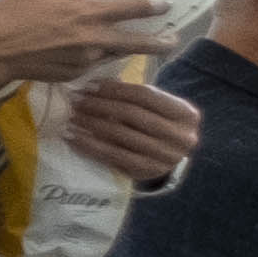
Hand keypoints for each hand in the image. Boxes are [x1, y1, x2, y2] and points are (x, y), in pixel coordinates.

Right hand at [0, 0, 170, 94]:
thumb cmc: (10, 16)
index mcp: (85, 15)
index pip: (130, 9)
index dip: (152, 5)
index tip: (166, 4)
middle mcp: (92, 42)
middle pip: (138, 44)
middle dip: (160, 42)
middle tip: (173, 39)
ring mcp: (85, 63)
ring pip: (115, 55)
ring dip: (126, 49)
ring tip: (134, 44)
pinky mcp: (74, 76)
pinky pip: (93, 64)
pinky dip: (95, 56)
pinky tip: (86, 50)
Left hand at [52, 73, 200, 184]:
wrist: (169, 157)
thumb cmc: (158, 124)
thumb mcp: (156, 108)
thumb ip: (134, 95)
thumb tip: (93, 85)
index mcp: (186, 114)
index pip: (145, 95)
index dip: (114, 89)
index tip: (88, 86)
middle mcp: (181, 136)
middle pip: (132, 114)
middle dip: (99, 105)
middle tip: (75, 101)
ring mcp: (166, 156)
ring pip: (121, 135)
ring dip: (91, 125)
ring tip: (71, 117)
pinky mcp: (148, 171)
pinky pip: (113, 155)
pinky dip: (90, 145)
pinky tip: (73, 138)